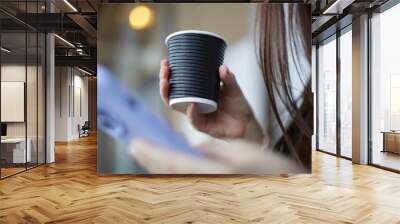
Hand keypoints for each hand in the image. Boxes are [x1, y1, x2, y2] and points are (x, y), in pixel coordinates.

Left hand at [130, 138, 302, 173]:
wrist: (284, 191)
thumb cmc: (272, 173)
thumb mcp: (249, 155)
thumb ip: (220, 151)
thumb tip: (197, 146)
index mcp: (213, 174)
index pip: (174, 163)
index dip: (153, 153)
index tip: (136, 143)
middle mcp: (207, 184)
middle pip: (170, 172)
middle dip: (151, 159)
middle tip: (135, 146)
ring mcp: (210, 189)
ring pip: (176, 177)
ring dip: (159, 164)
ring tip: (147, 153)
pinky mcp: (214, 188)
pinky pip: (186, 179)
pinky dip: (172, 169)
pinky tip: (171, 162)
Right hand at [159, 59, 262, 142]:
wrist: (246, 124)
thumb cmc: (237, 105)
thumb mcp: (234, 88)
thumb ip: (229, 79)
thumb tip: (222, 67)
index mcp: (196, 92)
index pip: (177, 82)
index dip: (169, 73)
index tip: (166, 62)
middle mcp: (192, 103)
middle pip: (171, 93)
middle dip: (163, 81)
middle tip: (164, 70)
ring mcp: (195, 114)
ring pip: (175, 106)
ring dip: (168, 94)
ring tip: (167, 82)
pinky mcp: (201, 126)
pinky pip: (193, 119)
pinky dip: (191, 112)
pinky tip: (192, 104)